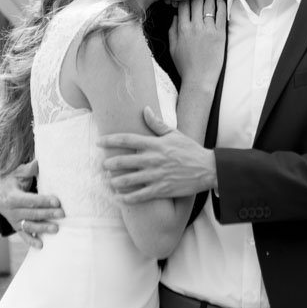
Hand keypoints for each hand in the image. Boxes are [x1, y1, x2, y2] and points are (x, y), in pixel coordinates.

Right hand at [0, 159, 63, 247]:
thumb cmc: (12, 180)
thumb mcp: (17, 172)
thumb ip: (28, 169)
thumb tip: (39, 163)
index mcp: (11, 196)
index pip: (29, 200)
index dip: (43, 201)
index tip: (57, 201)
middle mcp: (10, 210)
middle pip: (31, 213)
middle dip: (47, 214)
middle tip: (62, 214)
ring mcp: (13, 220)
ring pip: (29, 226)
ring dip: (42, 228)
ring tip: (56, 229)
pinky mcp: (16, 227)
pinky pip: (24, 235)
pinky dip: (31, 241)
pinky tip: (41, 245)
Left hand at [100, 107, 216, 202]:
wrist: (207, 169)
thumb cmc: (190, 150)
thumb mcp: (175, 134)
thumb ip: (157, 123)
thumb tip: (145, 109)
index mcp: (155, 144)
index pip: (127, 140)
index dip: (110, 140)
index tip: (99, 142)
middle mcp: (153, 159)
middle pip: (123, 161)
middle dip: (109, 164)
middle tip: (102, 165)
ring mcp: (156, 176)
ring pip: (128, 180)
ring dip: (115, 182)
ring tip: (110, 181)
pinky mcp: (161, 190)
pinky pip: (139, 196)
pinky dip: (127, 198)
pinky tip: (119, 198)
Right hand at [169, 0, 225, 89]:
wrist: (199, 80)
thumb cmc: (185, 66)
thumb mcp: (173, 48)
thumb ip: (172, 31)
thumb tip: (175, 17)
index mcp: (182, 29)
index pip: (183, 6)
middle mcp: (195, 27)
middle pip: (196, 3)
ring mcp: (208, 30)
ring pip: (208, 7)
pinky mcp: (220, 35)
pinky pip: (221, 16)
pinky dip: (220, 6)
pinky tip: (219, 0)